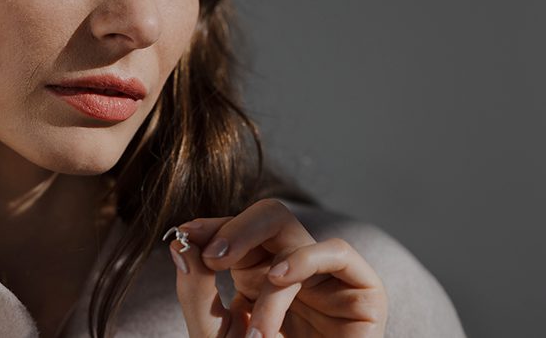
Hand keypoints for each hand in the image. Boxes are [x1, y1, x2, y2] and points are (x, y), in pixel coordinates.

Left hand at [170, 199, 387, 337]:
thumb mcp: (217, 335)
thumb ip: (197, 290)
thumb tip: (182, 242)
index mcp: (258, 279)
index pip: (237, 233)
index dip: (213, 227)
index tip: (185, 234)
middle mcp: (293, 272)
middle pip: (267, 219)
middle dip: (234, 228)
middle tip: (212, 255)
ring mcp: (327, 279)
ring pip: (293, 233)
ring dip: (263, 260)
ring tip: (245, 305)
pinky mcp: (363, 291)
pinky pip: (336, 252)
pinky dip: (304, 259)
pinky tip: (277, 279)